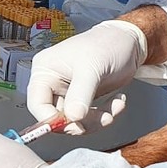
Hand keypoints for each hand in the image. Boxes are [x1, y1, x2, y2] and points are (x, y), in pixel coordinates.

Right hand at [27, 20, 147, 134]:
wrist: (129, 42)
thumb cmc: (106, 44)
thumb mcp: (91, 68)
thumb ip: (81, 93)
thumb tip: (73, 117)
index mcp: (45, 71)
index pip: (37, 104)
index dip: (51, 119)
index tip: (73, 124)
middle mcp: (52, 83)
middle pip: (55, 116)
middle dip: (80, 122)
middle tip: (100, 119)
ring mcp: (68, 92)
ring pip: (74, 120)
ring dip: (95, 121)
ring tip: (114, 109)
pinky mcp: (82, 99)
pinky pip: (88, 118)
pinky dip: (103, 116)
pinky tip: (117, 103)